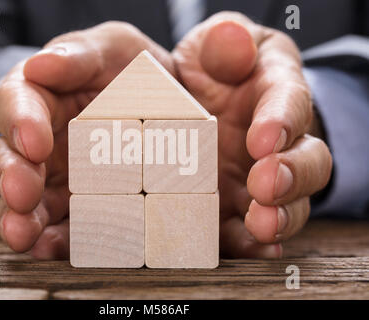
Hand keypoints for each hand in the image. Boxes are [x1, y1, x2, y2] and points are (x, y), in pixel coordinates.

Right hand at [0, 22, 173, 258]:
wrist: (171, 106)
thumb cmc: (134, 71)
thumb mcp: (114, 48)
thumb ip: (79, 54)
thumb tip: (39, 65)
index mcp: (43, 96)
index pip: (17, 103)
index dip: (19, 121)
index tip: (34, 140)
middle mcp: (42, 142)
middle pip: (10, 159)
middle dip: (11, 177)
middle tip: (22, 193)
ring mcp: (56, 179)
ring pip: (24, 202)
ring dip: (19, 218)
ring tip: (24, 234)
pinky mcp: (76, 209)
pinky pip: (59, 228)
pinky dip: (52, 240)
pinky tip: (50, 247)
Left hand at [173, 12, 331, 257]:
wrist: (189, 101)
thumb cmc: (208, 69)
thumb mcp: (211, 45)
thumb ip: (223, 42)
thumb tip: (231, 40)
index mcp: (276, 87)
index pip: (291, 99)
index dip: (283, 120)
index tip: (262, 138)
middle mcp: (280, 137)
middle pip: (309, 159)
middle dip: (291, 175)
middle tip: (265, 184)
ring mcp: (262, 175)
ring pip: (293, 201)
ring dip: (281, 216)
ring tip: (261, 225)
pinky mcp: (240, 203)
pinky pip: (256, 229)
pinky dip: (256, 242)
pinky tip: (252, 247)